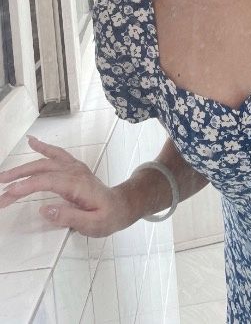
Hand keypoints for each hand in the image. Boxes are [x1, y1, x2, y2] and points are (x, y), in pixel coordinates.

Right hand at [0, 136, 131, 236]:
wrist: (122, 206)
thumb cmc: (107, 217)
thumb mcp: (92, 225)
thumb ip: (69, 217)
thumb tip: (44, 209)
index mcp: (77, 184)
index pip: (46, 181)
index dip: (26, 187)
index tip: (8, 195)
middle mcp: (74, 172)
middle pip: (42, 169)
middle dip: (19, 178)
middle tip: (1, 189)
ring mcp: (74, 168)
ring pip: (45, 162)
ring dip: (24, 167)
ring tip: (4, 175)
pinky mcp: (73, 168)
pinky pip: (56, 154)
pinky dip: (43, 147)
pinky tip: (32, 142)